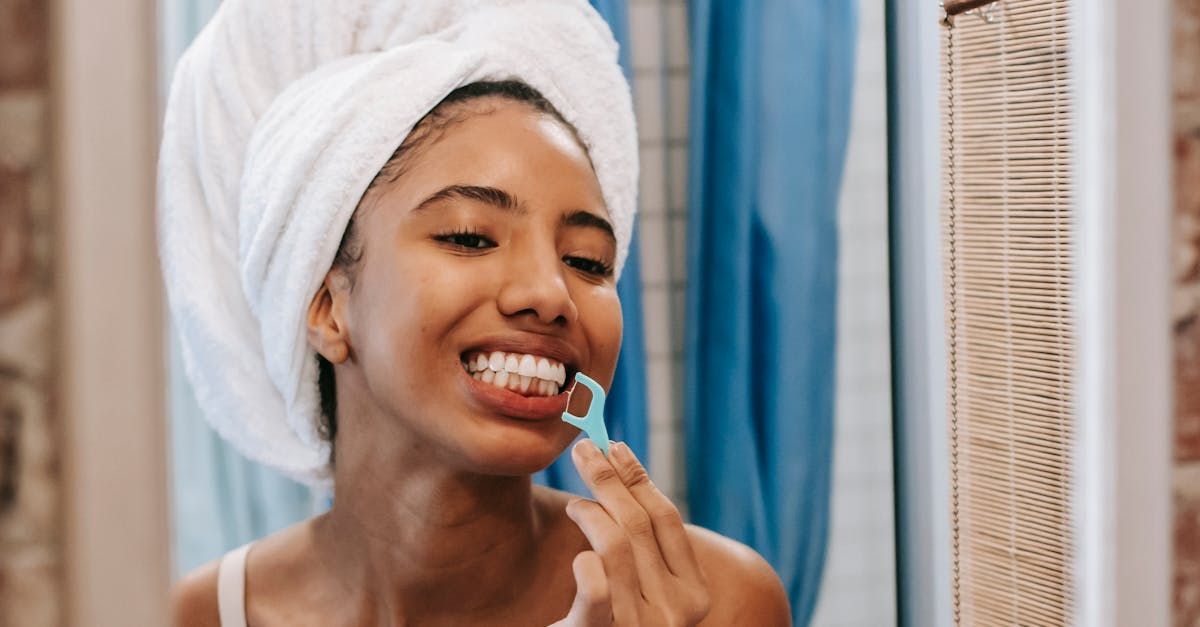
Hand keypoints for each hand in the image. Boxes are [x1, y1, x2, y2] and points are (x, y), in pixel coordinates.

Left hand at [550, 440, 710, 625]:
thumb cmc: (620, 624)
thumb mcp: (645, 588)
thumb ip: (645, 545)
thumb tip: (620, 462)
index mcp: (695, 597)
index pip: (667, 519)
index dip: (639, 478)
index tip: (615, 446)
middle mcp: (675, 614)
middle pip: (639, 524)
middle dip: (608, 479)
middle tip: (582, 449)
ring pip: (616, 546)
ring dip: (591, 513)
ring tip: (576, 506)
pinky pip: (597, 589)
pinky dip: (585, 563)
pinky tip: (579, 557)